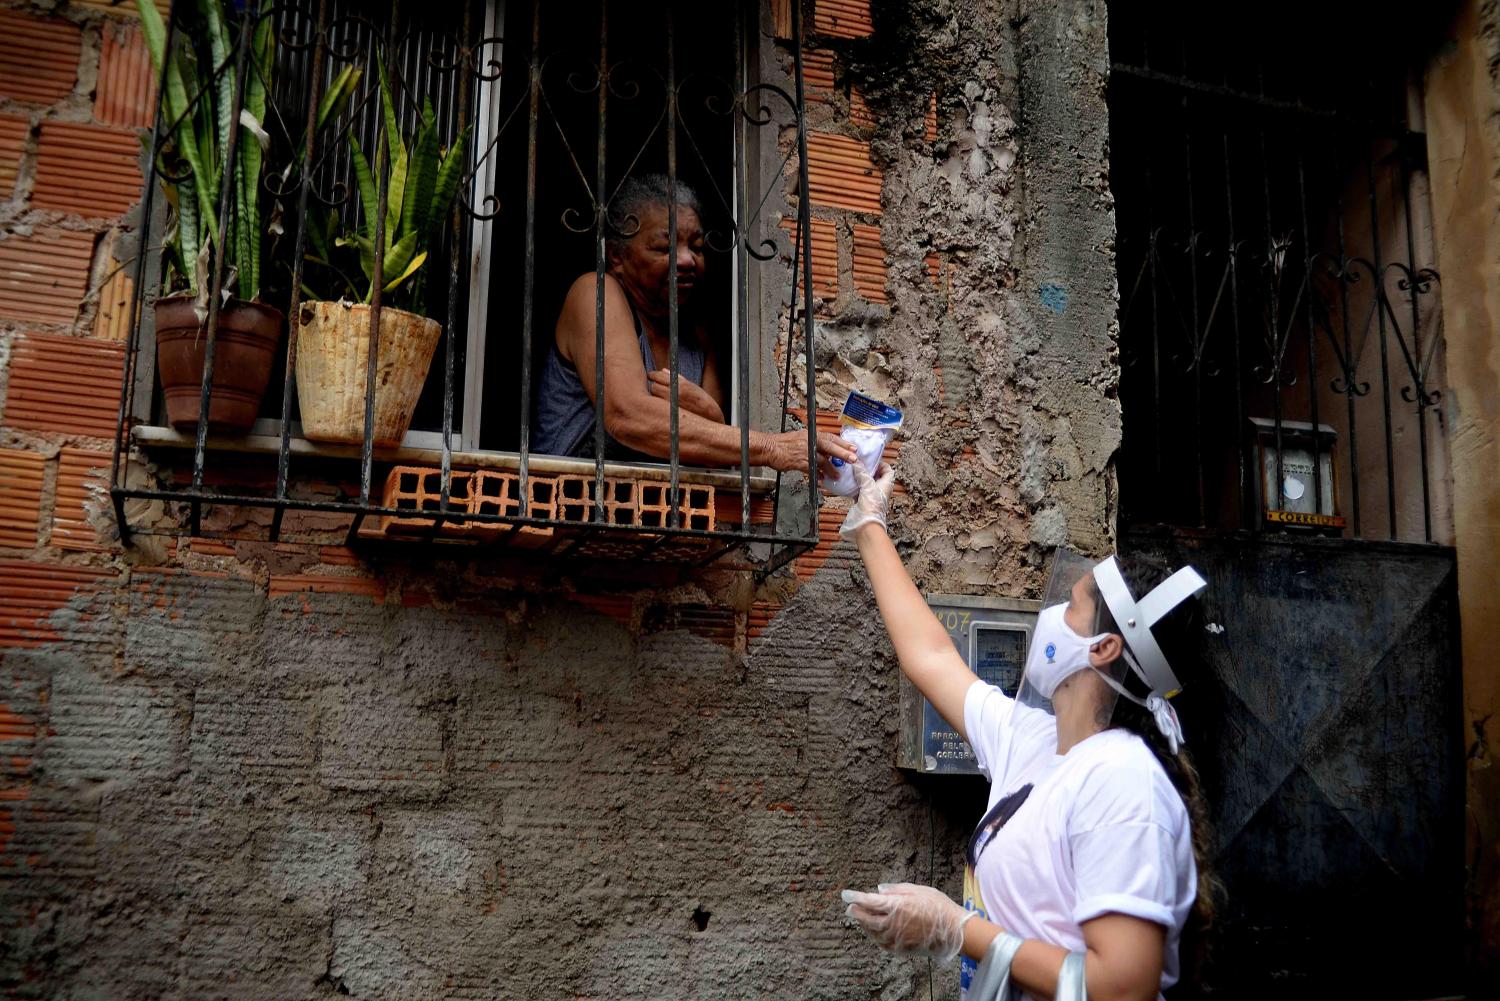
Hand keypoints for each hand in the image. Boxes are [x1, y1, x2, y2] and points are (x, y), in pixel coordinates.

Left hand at [647, 369, 723, 422]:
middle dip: (654, 386)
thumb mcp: (691, 386)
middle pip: (653, 386)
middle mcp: (674, 394)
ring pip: (654, 397)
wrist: (710, 417)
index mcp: (680, 384)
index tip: (652, 375)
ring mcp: (670, 405)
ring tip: (661, 398)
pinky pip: (657, 407)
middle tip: (657, 387)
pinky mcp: (669, 415)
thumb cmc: (702, 401)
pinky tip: (662, 406)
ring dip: (655, 396)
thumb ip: (676, 378)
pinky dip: (657, 405)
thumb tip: (663, 370)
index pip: (658, 376)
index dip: (653, 375)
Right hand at [757, 430, 856, 472]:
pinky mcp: (798, 462)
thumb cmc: (784, 444)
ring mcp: (804, 451)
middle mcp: (809, 441)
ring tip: (837, 475)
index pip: (830, 437)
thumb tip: (826, 452)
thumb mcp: (801, 438)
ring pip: (822, 460)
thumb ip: (814, 444)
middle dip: (843, 453)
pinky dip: (817, 475)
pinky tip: (822, 479)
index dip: (842, 443)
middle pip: (830, 447)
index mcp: (811, 434)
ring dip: (831, 469)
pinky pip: (812, 470)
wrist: (769, 448)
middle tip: (854, 459)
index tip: (853, 448)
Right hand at [839, 461, 894, 539]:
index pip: (888, 470)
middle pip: (876, 475)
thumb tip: (856, 461)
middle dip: (868, 469)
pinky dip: (854, 486)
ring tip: (851, 470)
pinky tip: (847, 482)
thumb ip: (862, 472)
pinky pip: (859, 490)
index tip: (871, 460)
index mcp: (887, 484)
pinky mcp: (863, 501)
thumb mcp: (867, 484)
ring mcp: (872, 495)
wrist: (866, 523)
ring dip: (860, 477)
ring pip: (867, 483)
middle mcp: (881, 489)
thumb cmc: (871, 504)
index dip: (881, 464)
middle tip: (858, 463)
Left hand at [842, 882, 974, 961]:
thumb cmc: (938, 907)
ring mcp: (896, 937)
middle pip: (866, 918)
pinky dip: (874, 936)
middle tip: (849, 907)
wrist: (953, 931)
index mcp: (896, 906)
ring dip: (864, 924)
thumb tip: (879, 890)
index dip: (855, 897)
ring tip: (860, 918)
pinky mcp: (901, 948)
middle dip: (856, 912)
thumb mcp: (918, 890)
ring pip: (872, 932)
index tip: (845, 895)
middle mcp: (893, 923)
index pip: (869, 901)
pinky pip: (882, 943)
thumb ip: (896, 889)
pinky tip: (873, 932)